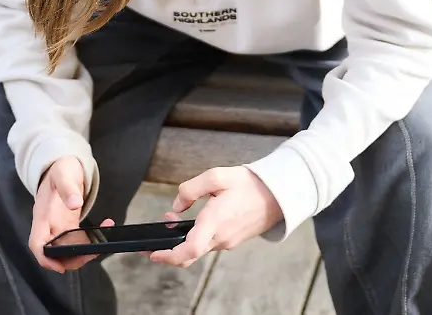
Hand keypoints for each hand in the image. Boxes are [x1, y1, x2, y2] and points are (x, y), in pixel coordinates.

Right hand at [28, 156, 110, 272]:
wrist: (63, 164)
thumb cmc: (60, 168)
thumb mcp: (64, 174)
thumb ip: (68, 188)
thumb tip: (75, 204)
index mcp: (42, 215)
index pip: (37, 243)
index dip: (45, 259)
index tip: (60, 267)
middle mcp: (48, 224)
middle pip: (53, 252)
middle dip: (72, 258)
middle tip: (94, 252)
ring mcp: (58, 226)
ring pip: (66, 249)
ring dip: (84, 251)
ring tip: (104, 239)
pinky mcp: (68, 225)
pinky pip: (77, 239)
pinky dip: (90, 239)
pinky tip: (106, 226)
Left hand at [148, 166, 282, 267]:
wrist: (277, 194)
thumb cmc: (250, 184)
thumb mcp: (217, 176)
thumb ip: (191, 189)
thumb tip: (177, 205)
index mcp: (216, 221)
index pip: (190, 249)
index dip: (169, 255)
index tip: (154, 253)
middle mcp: (221, 237)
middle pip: (189, 254)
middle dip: (169, 249)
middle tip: (155, 239)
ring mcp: (228, 242)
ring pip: (198, 248)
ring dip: (183, 239)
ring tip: (173, 219)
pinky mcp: (232, 241)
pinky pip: (209, 243)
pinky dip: (196, 237)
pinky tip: (194, 222)